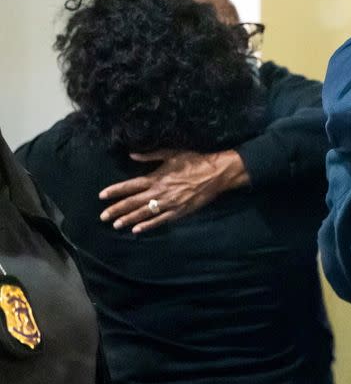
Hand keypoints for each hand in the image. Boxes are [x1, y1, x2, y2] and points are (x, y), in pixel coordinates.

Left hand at [99, 149, 249, 232]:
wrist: (216, 174)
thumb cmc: (195, 161)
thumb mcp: (172, 153)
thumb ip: (150, 155)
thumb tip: (131, 154)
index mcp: (157, 177)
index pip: (130, 186)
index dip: (115, 191)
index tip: (102, 196)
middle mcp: (160, 192)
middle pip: (133, 202)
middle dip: (117, 209)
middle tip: (103, 216)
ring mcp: (169, 203)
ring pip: (145, 213)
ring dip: (129, 219)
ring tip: (116, 225)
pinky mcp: (179, 211)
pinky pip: (160, 220)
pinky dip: (148, 225)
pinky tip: (137, 230)